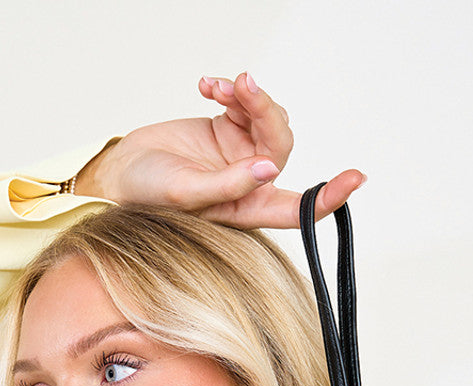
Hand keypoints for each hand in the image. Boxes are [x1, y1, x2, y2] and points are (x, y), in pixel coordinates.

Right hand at [73, 72, 364, 227]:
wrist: (117, 174)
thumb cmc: (145, 195)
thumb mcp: (186, 193)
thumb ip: (229, 184)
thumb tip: (270, 167)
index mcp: (246, 212)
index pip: (297, 208)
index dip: (328, 197)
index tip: (355, 179)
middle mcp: (250, 186)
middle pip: (281, 145)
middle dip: (267, 112)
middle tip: (242, 87)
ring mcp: (240, 157)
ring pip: (268, 120)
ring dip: (248, 97)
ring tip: (219, 87)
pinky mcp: (227, 131)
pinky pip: (246, 104)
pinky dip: (231, 90)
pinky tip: (207, 87)